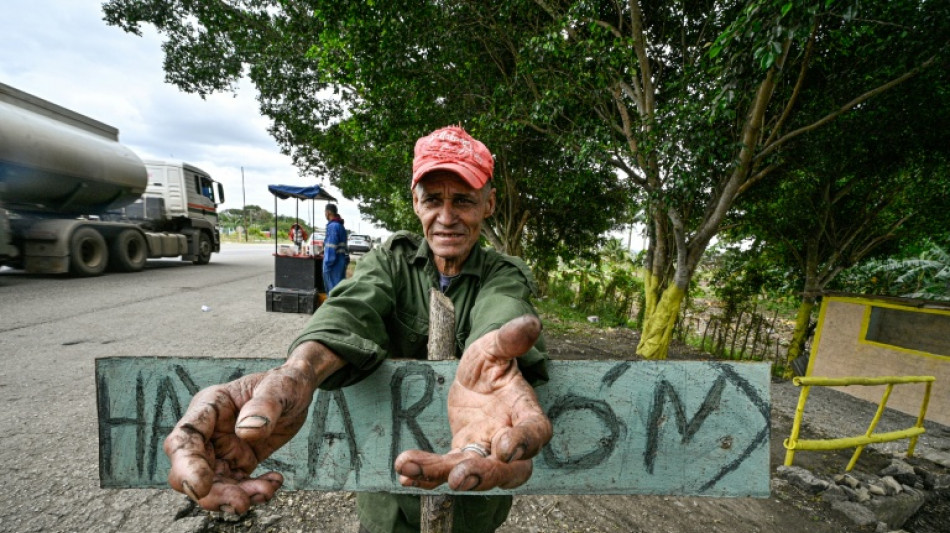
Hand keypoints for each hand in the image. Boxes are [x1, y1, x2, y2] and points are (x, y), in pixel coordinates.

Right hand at [163, 359, 319, 513]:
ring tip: (267, 491)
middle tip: (241, 503)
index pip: (184, 438)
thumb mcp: (281, 387)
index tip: (201, 487)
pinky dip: (252, 492)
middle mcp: (209, 430)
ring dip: (235, 495)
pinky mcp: (236, 462)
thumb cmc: (286, 382)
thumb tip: (247, 431)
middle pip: (192, 470)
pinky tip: (273, 482)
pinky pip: (235, 486)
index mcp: (210, 406)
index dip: (187, 466)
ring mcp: (220, 448)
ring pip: (213, 484)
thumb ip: (264, 406)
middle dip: (212, 493)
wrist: (298, 390)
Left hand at [394, 315, 551, 490]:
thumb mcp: (494, 347)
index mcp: (525, 412)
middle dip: (485, 477)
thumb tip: (530, 322)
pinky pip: (446, 471)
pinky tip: (404, 472)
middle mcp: (510, 439)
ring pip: (473, 474)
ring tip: (410, 468)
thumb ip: (509, 339)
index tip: (505, 449)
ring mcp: (485, 451)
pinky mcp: (462, 455)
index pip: (536, 432)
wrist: (472, 378)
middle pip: (509, 471)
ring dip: (443, 474)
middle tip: (459, 478)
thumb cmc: (490, 363)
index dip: (525, 443)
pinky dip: (425, 475)